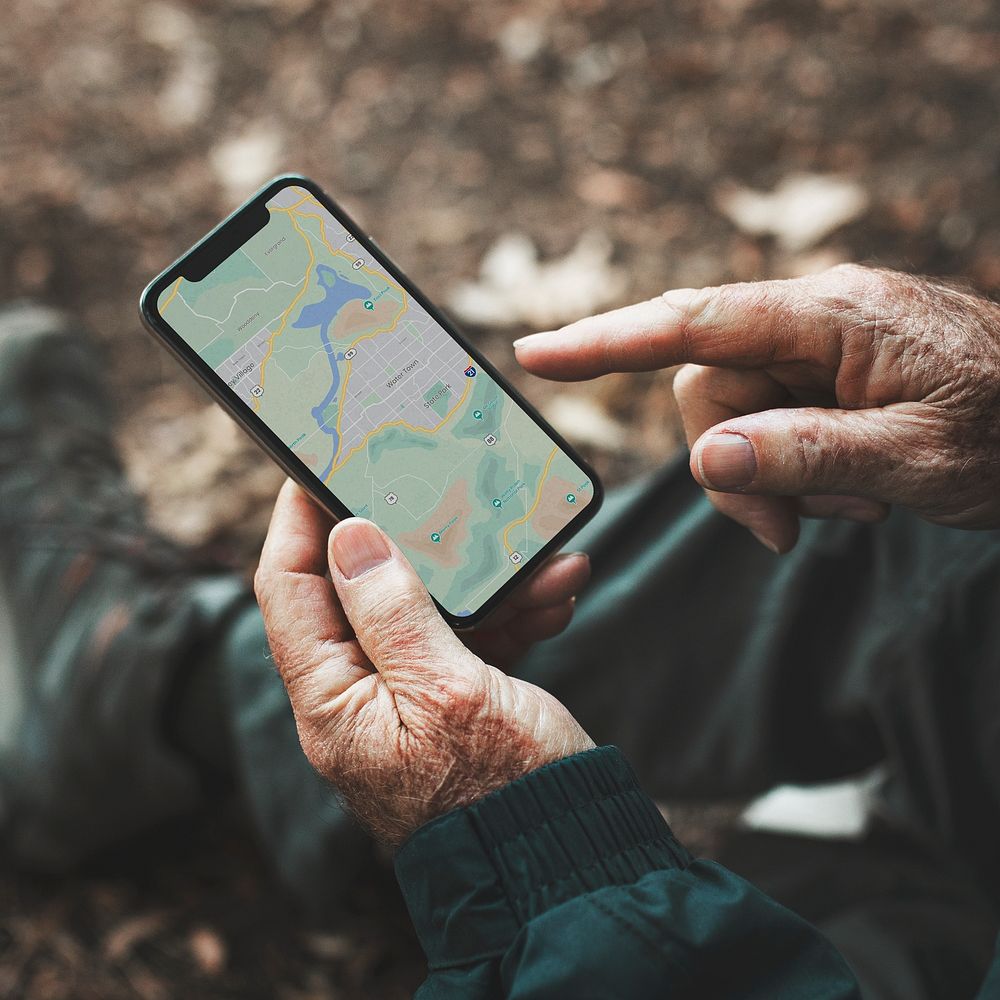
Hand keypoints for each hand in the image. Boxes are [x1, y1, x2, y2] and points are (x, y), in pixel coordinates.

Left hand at [253, 481, 594, 846]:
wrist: (568, 859)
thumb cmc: (503, 791)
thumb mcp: (447, 690)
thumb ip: (393, 611)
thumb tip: (347, 537)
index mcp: (332, 701)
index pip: (290, 588)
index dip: (299, 520)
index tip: (321, 463)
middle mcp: (360, 696)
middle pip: (366, 590)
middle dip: (420, 542)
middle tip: (447, 493)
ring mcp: (409, 699)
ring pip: (432, 609)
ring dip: (488, 579)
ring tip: (544, 556)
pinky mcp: (455, 702)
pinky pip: (472, 639)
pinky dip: (512, 613)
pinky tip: (556, 591)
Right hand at [514, 264, 999, 551]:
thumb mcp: (918, 459)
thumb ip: (806, 454)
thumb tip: (708, 456)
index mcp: (832, 316)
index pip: (696, 323)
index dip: (608, 341)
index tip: (536, 355)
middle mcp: (813, 320)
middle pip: (709, 389)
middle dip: (736, 468)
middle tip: (789, 529)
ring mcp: (817, 350)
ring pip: (734, 418)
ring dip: (774, 480)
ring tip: (853, 505)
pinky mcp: (824, 379)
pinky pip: (769, 427)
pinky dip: (792, 475)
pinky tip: (852, 493)